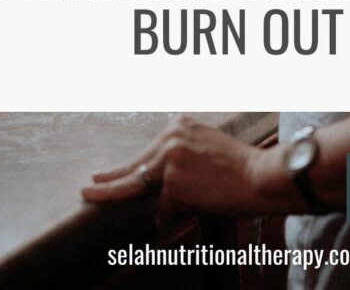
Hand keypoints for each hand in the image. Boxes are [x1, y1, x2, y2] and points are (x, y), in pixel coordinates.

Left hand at [81, 115, 277, 219]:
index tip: (107, 171)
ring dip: (116, 194)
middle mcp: (171, 135)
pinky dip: (169, 218)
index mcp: (179, 125)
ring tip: (90, 195)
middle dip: (111, 178)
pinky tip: (171, 224)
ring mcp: (170, 155)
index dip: (128, 166)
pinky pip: (165, 207)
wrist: (261, 176)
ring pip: (138, 184)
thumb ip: (180, 157)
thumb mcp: (205, 149)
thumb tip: (157, 181)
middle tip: (89, 183)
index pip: (147, 151)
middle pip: (135, 165)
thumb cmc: (240, 169)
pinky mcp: (173, 179)